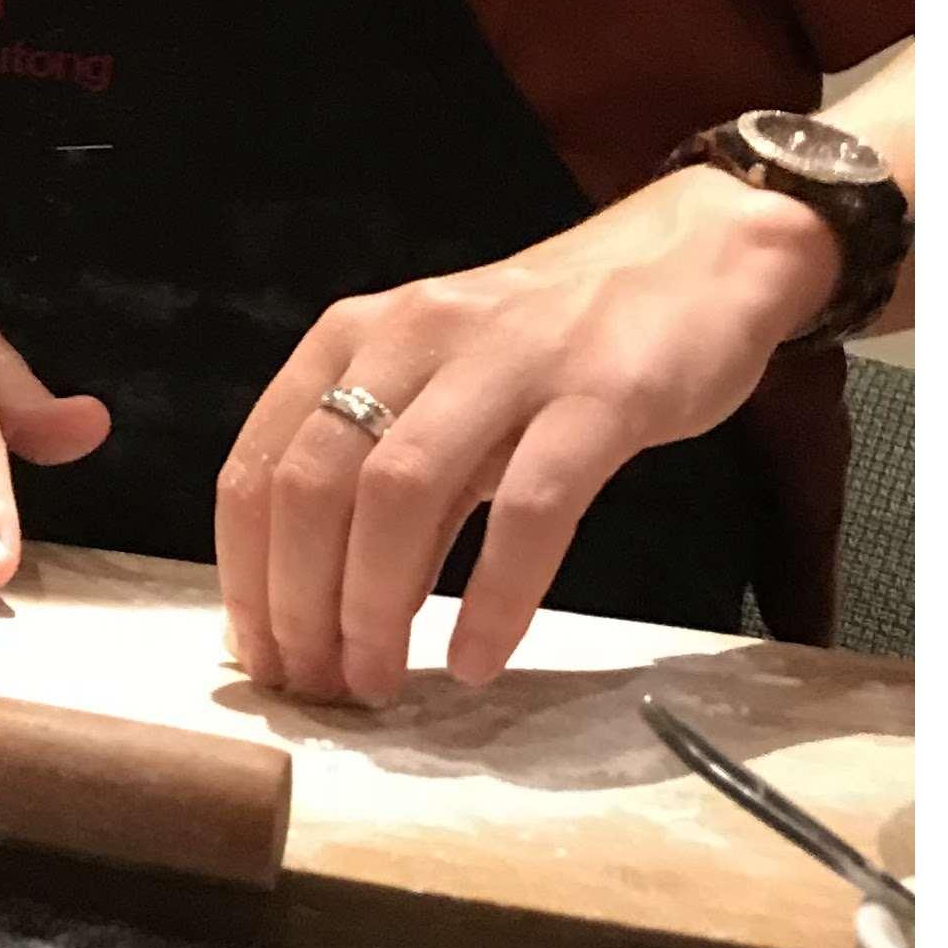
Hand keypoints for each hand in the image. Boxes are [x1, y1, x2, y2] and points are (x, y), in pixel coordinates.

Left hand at [218, 171, 837, 706]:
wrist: (700, 260)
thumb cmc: (552, 344)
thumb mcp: (440, 392)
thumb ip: (382, 478)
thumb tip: (318, 604)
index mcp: (355, 339)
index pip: (259, 464)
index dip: (247, 575)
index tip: (262, 658)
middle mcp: (414, 336)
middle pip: (314, 485)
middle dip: (300, 603)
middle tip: (319, 687)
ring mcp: (508, 360)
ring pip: (400, 492)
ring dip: (376, 605)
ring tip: (381, 683)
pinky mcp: (602, 393)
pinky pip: (529, 508)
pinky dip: (493, 595)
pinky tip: (476, 658)